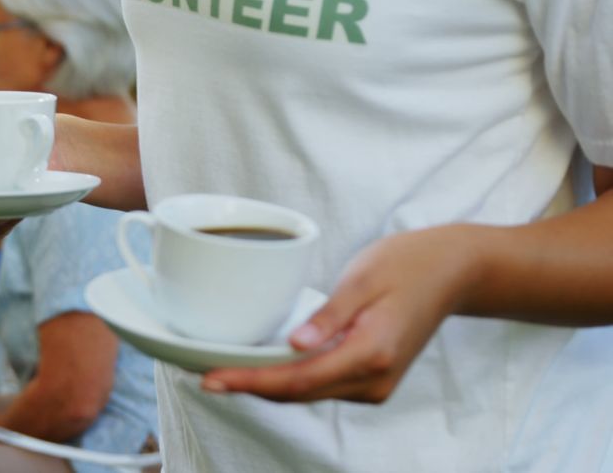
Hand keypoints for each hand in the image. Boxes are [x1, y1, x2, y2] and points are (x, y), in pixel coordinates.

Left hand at [201, 225, 480, 402]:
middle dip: (249, 388)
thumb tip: (294, 345)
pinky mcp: (372, 379)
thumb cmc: (409, 263)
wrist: (454, 271)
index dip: (250, 383)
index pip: (297, 379)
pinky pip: (321, 385)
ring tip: (221, 375)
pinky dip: (288, 381)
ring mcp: (375, 384)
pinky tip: (261, 369)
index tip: (211, 379)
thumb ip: (329, 317)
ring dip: (265, 387)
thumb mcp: (364, 279)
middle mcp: (373, 379)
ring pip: (307, 394)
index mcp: (371, 353)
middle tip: (202, 376)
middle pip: (297, 393)